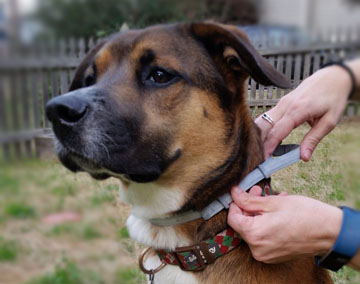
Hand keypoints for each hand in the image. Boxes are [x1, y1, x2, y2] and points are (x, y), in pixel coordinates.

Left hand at [227, 186, 342, 262]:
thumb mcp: (273, 202)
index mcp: (254, 235)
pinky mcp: (274, 256)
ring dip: (258, 213)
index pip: (232, 218)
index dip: (235, 203)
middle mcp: (257, 249)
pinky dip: (265, 224)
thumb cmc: (304, 214)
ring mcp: (266, 255)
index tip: (242, 193)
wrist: (330, 232)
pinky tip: (276, 211)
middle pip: (243, 224)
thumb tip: (234, 193)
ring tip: (271, 198)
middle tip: (259, 191)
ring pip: (253, 230)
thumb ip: (249, 200)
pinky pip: (263, 238)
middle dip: (249, 206)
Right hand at [255, 65, 350, 160]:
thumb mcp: (329, 121)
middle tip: (257, 159)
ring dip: (258, 136)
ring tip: (259, 152)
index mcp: (298, 110)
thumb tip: (303, 157)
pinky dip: (264, 130)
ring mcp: (281, 103)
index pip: (277, 131)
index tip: (263, 159)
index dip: (269, 146)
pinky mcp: (281, 104)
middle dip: (258, 142)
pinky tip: (265, 141)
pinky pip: (267, 117)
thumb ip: (314, 139)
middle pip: (264, 125)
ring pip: (262, 120)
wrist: (332, 77)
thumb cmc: (333, 99)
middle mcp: (285, 105)